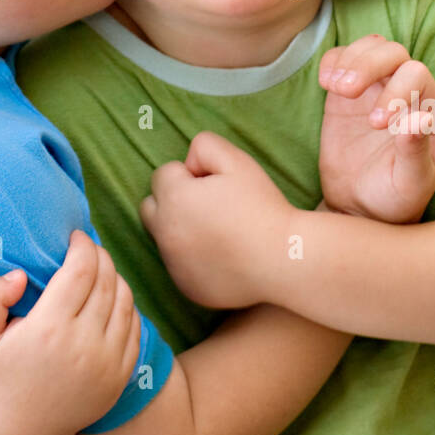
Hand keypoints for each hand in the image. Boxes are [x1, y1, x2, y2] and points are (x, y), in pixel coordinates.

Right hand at [0, 229, 140, 434]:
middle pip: (107, 279)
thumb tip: (19, 276)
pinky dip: (125, 304)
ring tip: (98, 271)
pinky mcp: (121, 374)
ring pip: (125, 299)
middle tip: (87, 249)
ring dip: (114, 276)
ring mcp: (108, 361)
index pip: (81, 269)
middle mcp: (84, 344)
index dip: (82, 245)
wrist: (25, 432)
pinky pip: (134, 325)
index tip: (75, 237)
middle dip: (99, 255)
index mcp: (49, 330)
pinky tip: (109, 299)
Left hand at [140, 131, 290, 308]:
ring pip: (163, 238)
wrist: (285, 259)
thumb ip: (203, 146)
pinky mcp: (186, 287)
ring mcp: (174, 265)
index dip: (189, 175)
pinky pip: (178, 265)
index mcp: (174, 199)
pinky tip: (222, 254)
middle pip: (149, 207)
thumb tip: (188, 164)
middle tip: (207, 205)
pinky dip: (191, 258)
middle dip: (170, 200)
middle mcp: (165, 234)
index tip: (214, 185)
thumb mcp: (236, 160)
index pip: (162, 175)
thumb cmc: (262, 206)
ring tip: (217, 230)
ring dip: (180, 229)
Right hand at [318, 34, 434, 222]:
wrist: (360, 207)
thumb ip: (416, 150)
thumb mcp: (410, 182)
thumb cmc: (395, 198)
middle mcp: (405, 91)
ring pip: (368, 48)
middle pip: (392, 53)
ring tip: (333, 88)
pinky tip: (325, 83)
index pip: (416, 75)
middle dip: (368, 65)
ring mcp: (374, 88)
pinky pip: (341, 59)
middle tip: (345, 91)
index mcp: (428, 108)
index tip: (375, 124)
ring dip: (349, 60)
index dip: (397, 90)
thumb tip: (424, 116)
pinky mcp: (345, 93)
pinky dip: (332, 62)